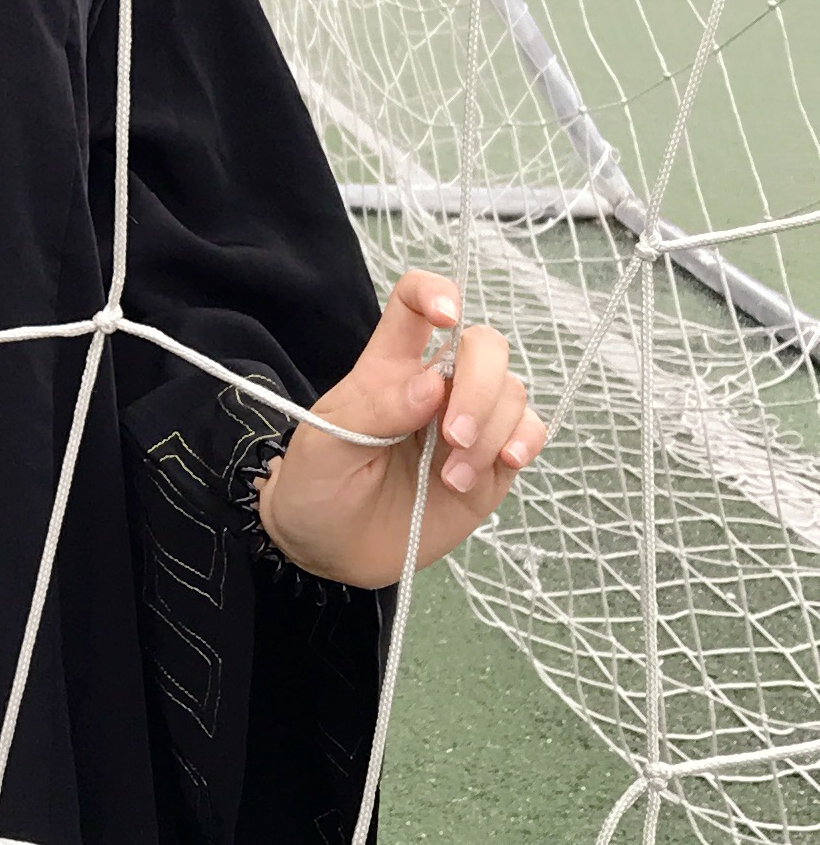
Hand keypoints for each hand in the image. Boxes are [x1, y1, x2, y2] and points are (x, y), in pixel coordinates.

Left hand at [255, 269, 546, 587]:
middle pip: (484, 345)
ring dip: (493, 430)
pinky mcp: (490, 465)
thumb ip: (375, 411)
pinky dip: (524, 442)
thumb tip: (434, 384)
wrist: (330, 551)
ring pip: (512, 391)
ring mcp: (468, 424)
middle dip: (480, 384)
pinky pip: (529, 434)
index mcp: (388, 367)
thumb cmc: (317, 486)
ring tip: (451, 478)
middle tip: (452, 436)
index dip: (435, 293)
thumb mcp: (325, 446)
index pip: (414, 304)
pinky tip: (502, 464)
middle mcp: (436, 386)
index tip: (447, 317)